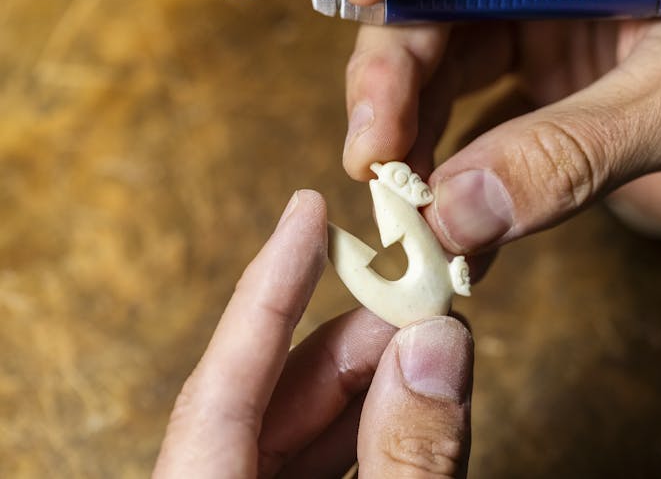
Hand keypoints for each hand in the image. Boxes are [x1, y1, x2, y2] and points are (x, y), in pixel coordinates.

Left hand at [153, 190, 473, 477]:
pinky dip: (366, 433)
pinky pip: (314, 466)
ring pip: (295, 432)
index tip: (306, 211)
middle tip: (418, 303)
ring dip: (368, 387)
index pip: (221, 387)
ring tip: (427, 348)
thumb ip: (408, 455)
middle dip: (350, 344)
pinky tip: (411, 407)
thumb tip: (436, 345)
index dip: (269, 292)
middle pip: (267, 399)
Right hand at [343, 0, 660, 253]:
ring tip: (407, 218)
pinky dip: (464, 197)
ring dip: (415, 153)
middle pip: (435, 18)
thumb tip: (453, 210)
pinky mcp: (553, 117)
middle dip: (391, 87)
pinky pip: (486, 149)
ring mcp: (551, 54)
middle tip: (373, 163)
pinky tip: (456, 241)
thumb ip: (572, 150)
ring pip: (446, 87)